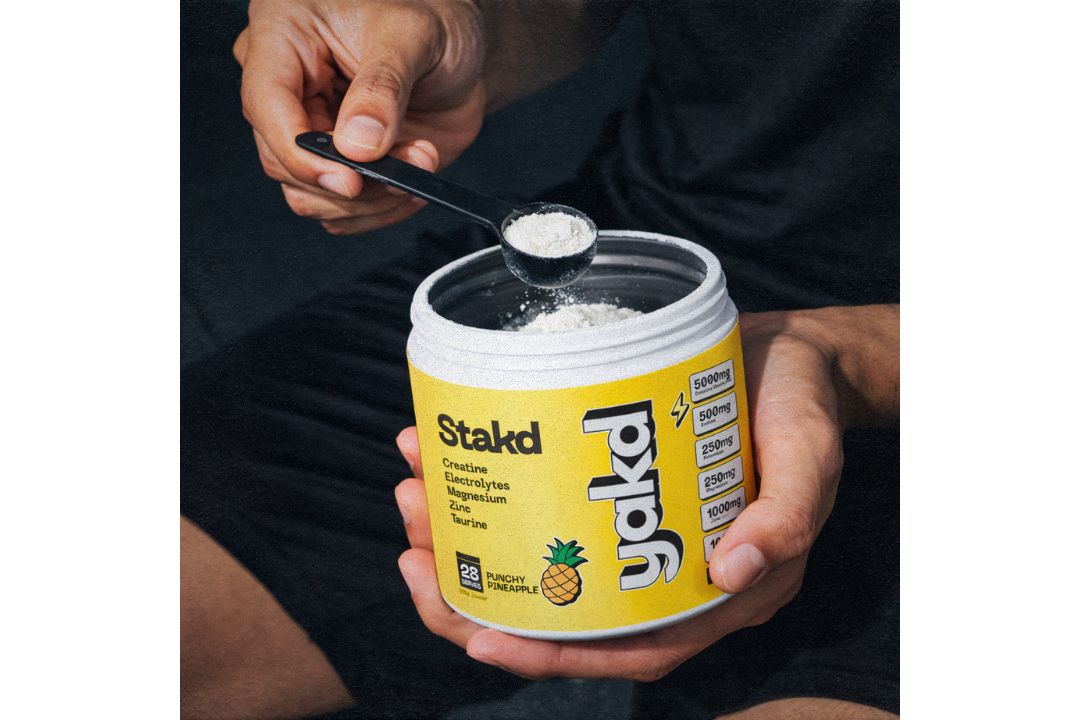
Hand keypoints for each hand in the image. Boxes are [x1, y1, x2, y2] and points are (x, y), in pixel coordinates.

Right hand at [234, 0, 484, 234]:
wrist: (462, 52)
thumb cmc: (433, 20)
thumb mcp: (412, 36)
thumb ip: (383, 88)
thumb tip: (357, 146)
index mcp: (283, 37)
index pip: (266, 105)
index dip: (301, 153)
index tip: (349, 180)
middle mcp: (289, 91)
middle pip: (283, 161)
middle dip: (351, 179)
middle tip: (412, 161)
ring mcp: (312, 133)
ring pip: (310, 196)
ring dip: (373, 198)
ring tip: (422, 158)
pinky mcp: (338, 166)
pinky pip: (340, 212)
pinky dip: (381, 209)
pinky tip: (414, 179)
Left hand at [393, 306, 898, 679]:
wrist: (793, 356)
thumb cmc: (804, 410)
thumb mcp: (809, 457)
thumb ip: (784, 518)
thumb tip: (732, 572)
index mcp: (712, 591)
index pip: (624, 648)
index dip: (548, 656)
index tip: (478, 634)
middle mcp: (663, 572)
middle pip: (560, 613)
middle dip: (476, 594)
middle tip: (417, 548)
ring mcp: (632, 529)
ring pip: (537, 556)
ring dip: (468, 533)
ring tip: (416, 491)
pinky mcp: (609, 484)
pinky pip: (543, 500)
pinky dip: (492, 483)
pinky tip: (446, 449)